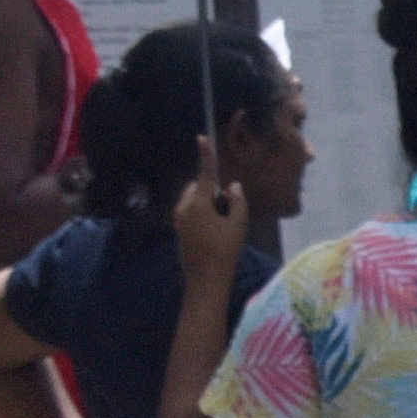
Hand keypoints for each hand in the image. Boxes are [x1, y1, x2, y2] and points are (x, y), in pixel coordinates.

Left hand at [172, 133, 245, 296]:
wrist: (204, 279)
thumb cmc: (224, 252)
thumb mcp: (238, 226)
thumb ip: (237, 202)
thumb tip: (232, 187)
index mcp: (198, 203)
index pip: (204, 174)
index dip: (205, 155)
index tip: (201, 138)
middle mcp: (183, 207)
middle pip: (197, 187)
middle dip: (210, 191)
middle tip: (228, 209)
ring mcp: (178, 218)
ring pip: (193, 199)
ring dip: (206, 203)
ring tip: (222, 224)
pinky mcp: (178, 228)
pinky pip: (190, 211)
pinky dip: (201, 213)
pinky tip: (213, 231)